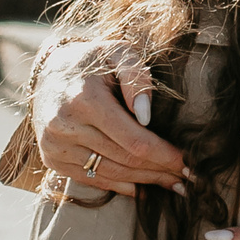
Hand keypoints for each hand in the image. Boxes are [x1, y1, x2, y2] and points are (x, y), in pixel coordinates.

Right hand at [33, 41, 188, 197]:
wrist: (48, 73)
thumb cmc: (92, 61)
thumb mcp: (117, 52)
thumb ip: (136, 76)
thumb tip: (146, 114)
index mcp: (84, 100)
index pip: (135, 140)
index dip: (166, 155)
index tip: (191, 162)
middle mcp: (65, 126)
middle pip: (126, 160)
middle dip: (162, 171)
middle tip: (190, 178)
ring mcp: (56, 146)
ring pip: (111, 174)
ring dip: (146, 182)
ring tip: (173, 184)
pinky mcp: (52, 160)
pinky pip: (93, 180)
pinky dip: (122, 186)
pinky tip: (145, 188)